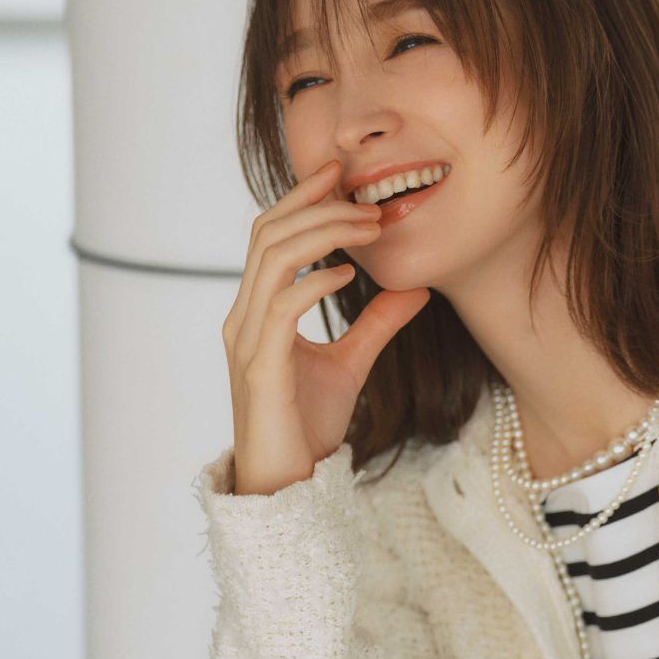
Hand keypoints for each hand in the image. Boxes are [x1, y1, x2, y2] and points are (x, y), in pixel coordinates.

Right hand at [221, 156, 432, 494]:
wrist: (289, 483)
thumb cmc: (308, 427)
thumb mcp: (351, 364)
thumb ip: (376, 324)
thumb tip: (414, 289)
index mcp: (257, 311)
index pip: (270, 235)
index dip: (301, 199)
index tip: (339, 175)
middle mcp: (243, 317)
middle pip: (267, 234)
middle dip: (313, 206)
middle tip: (362, 196)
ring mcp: (247, 341)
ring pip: (272, 260)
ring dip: (322, 236)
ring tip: (366, 230)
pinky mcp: (261, 368)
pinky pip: (281, 308)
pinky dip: (315, 283)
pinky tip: (349, 275)